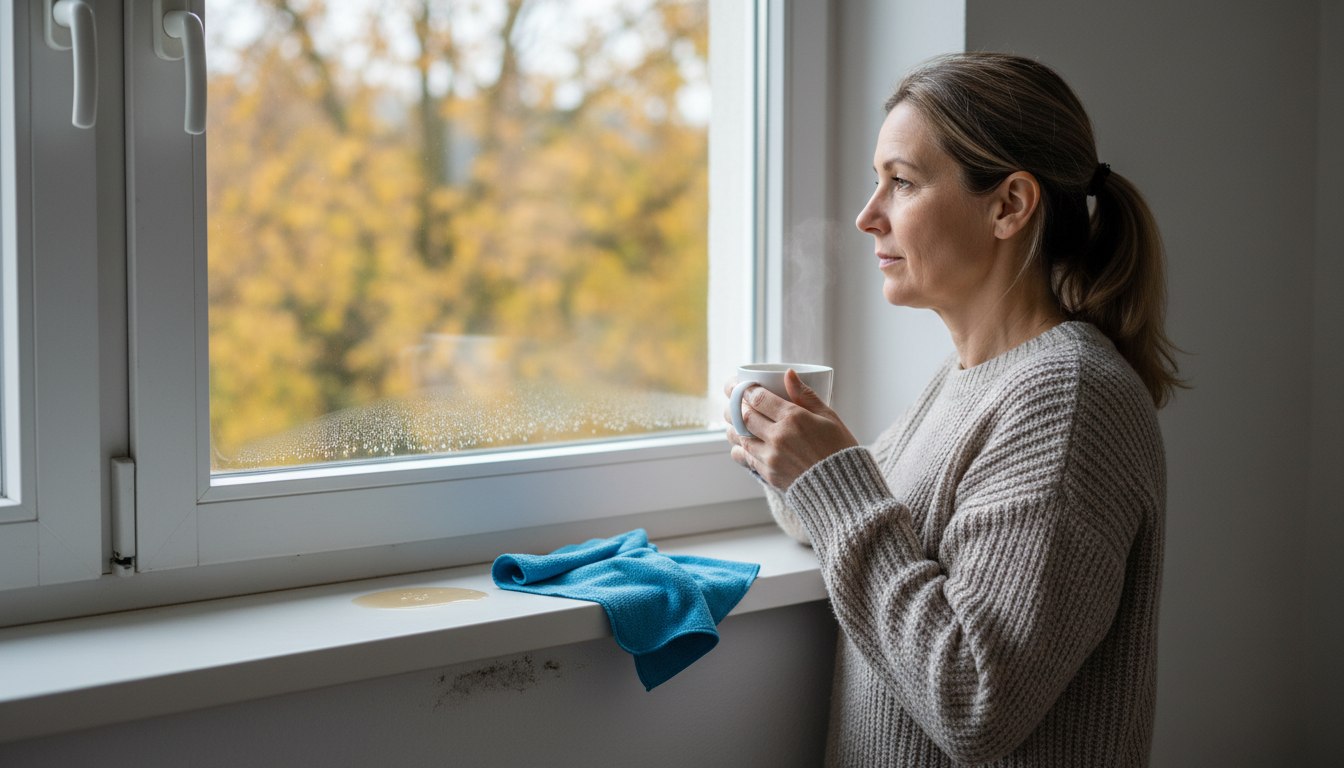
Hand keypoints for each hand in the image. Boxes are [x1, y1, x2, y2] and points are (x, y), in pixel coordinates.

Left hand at [723, 369, 858, 489]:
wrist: (843, 488)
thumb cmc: (839, 448)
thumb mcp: (828, 416)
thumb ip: (806, 395)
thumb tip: (788, 373)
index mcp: (794, 418)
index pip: (758, 398)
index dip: (744, 389)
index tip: (740, 385)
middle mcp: (779, 437)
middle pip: (744, 416)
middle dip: (734, 405)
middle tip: (732, 399)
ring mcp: (771, 457)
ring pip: (740, 437)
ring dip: (733, 426)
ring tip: (732, 419)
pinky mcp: (768, 474)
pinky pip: (745, 458)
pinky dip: (739, 448)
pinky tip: (740, 442)